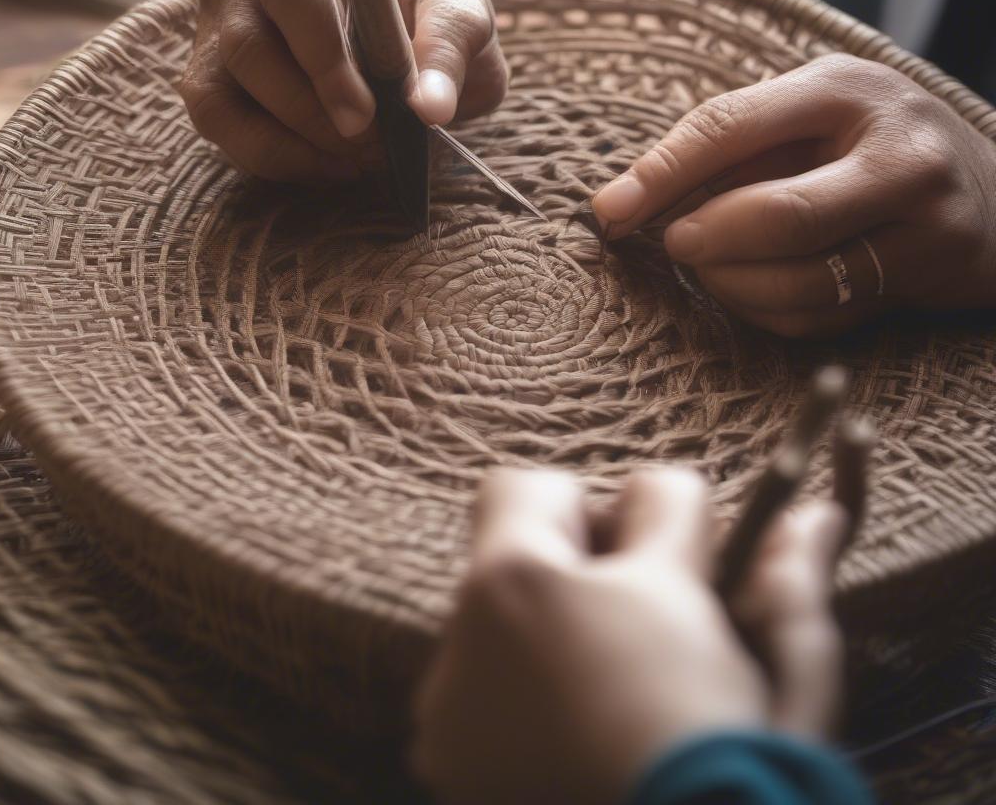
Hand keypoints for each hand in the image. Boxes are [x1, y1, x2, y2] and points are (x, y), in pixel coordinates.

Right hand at [179, 0, 506, 183]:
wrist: (414, 35)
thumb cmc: (431, 13)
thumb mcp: (464, 16)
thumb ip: (452, 52)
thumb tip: (429, 109)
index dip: (322, 57)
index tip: (363, 117)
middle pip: (249, 48)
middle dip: (311, 115)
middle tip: (371, 149)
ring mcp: (220, 29)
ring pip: (218, 95)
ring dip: (290, 144)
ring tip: (355, 162)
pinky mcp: (213, 79)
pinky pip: (220, 127)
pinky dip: (274, 158)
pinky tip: (327, 166)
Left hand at [412, 467, 849, 804]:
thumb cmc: (709, 739)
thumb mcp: (731, 623)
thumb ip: (746, 549)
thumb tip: (807, 514)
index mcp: (513, 578)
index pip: (524, 485)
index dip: (590, 511)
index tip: (643, 560)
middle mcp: (458, 639)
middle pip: (509, 561)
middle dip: (574, 577)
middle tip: (639, 631)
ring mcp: (448, 714)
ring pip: (500, 632)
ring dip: (551, 642)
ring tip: (617, 700)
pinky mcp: (453, 768)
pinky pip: (484, 701)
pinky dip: (528, 707)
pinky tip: (583, 745)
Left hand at [592, 54, 995, 336]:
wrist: (990, 190)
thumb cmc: (866, 146)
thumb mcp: (808, 118)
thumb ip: (727, 152)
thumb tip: (622, 203)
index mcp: (844, 88)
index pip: (730, 126)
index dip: (661, 172)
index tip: (608, 211)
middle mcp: (896, 151)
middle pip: (775, 214)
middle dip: (706, 241)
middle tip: (674, 245)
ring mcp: (925, 219)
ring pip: (801, 279)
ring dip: (731, 286)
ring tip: (710, 270)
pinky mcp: (930, 275)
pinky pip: (822, 316)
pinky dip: (767, 312)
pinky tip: (756, 292)